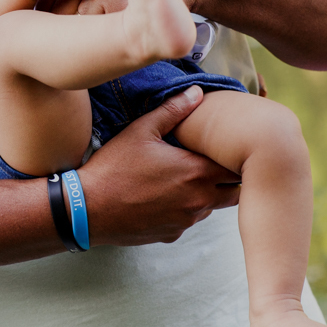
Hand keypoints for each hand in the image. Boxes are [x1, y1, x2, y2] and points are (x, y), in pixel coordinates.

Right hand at [78, 86, 240, 245]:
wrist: (87, 210)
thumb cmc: (114, 167)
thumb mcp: (142, 130)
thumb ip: (174, 110)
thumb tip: (197, 92)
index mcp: (196, 172)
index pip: (238, 168)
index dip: (234, 157)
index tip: (224, 148)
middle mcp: (198, 200)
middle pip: (235, 193)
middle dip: (229, 178)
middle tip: (210, 162)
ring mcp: (186, 221)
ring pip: (212, 208)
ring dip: (206, 194)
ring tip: (183, 178)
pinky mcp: (172, 234)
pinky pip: (189, 221)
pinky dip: (184, 209)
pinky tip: (162, 197)